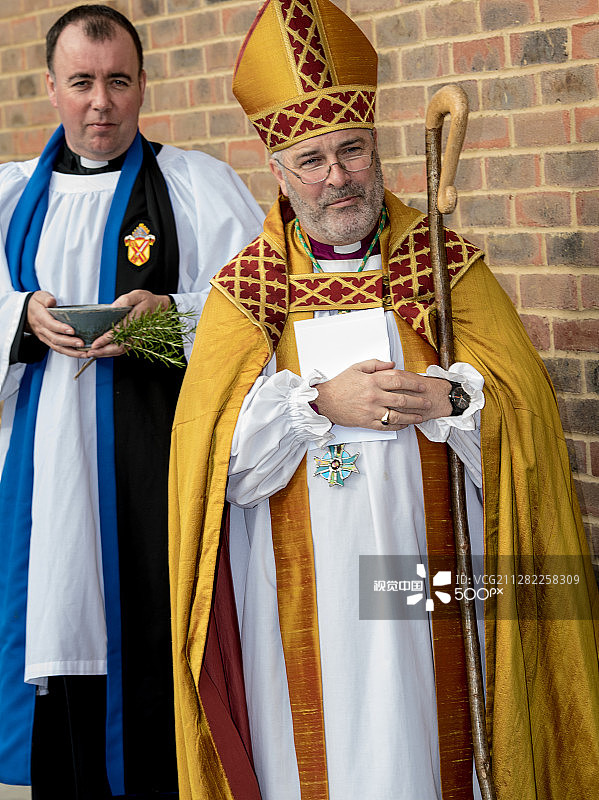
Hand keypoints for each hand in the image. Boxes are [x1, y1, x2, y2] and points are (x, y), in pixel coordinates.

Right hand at [26, 290, 87, 357]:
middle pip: (55, 338)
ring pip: (57, 347)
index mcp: (40, 317)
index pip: (50, 324)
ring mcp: (44, 337)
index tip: (72, 330)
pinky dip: (69, 353)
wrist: (25, 313)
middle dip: (69, 342)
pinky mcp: (48, 341)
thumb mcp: (40, 296)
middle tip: (81, 343)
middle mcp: (42, 329)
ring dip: (71, 352)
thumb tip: (51, 302)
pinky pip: (58, 349)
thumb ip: (46, 298)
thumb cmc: (36, 304)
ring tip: (84, 353)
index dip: (60, 328)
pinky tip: (79, 354)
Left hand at [87, 290, 170, 357]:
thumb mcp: (138, 295)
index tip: (95, 343)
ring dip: (107, 354)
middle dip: (103, 351)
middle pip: (118, 346)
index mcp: (135, 320)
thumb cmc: (150, 302)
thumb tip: (113, 306)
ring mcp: (137, 338)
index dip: (105, 340)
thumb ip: (125, 300)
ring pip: (121, 350)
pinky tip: (105, 352)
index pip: (117, 333)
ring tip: (95, 353)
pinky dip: (114, 353)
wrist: (163, 310)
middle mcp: (136, 332)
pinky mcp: (137, 341)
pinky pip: (125, 349)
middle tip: (91, 352)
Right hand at [314, 359, 451, 429]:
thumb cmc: (340, 384)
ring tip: (421, 416)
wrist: (325, 401)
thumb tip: (393, 364)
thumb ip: (375, 364)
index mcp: (372, 381)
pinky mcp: (366, 422)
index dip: (413, 382)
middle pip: (402, 398)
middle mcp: (373, 396)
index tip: (422, 385)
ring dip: (411, 416)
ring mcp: (370, 410)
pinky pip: (386, 426)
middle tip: (427, 402)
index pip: (399, 380)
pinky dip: (398, 426)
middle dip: (418, 401)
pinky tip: (405, 425)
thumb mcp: (356, 368)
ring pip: (397, 415)